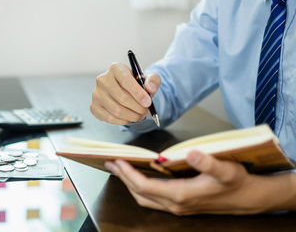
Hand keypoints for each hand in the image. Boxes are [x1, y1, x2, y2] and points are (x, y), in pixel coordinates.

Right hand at [90, 62, 160, 124]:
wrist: (124, 91)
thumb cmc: (135, 84)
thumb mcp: (147, 79)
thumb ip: (153, 81)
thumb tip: (150, 89)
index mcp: (115, 68)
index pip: (125, 81)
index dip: (138, 93)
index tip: (148, 103)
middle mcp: (102, 79)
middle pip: (122, 97)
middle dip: (138, 108)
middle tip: (146, 112)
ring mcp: (97, 94)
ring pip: (116, 110)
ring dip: (132, 116)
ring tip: (140, 116)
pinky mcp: (94, 106)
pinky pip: (110, 118)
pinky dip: (123, 121)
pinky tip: (130, 118)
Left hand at [105, 151, 295, 214]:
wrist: (248, 198)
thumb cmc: (236, 182)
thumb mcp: (226, 170)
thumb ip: (208, 162)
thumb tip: (192, 153)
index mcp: (180, 195)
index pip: (145, 186)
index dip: (129, 174)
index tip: (117, 161)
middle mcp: (175, 204)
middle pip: (139, 193)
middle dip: (123, 178)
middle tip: (111, 163)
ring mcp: (176, 206)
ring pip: (144, 198)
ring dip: (130, 184)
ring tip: (119, 169)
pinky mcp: (180, 204)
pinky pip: (152, 198)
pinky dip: (141, 187)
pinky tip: (139, 177)